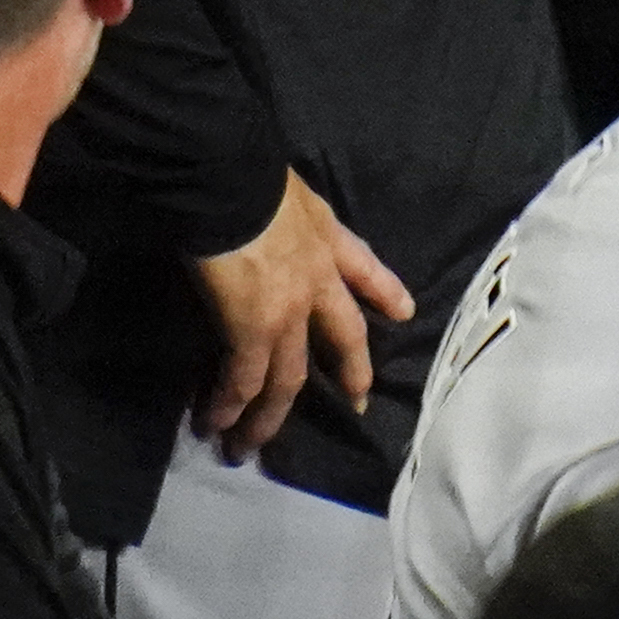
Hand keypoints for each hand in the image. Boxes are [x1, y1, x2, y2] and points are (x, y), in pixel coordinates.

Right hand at [187, 174, 410, 460]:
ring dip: (269, 415)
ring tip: (250, 445)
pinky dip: (230, 406)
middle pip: (342, 337)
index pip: (363, 266)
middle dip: (350, 371)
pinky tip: (215, 424)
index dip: (384, 291)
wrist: (227, 181)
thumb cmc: (246, 173)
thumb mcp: (285, 186)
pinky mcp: (253, 331)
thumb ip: (282, 207)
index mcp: (325, 238)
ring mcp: (288, 313)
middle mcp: (317, 280)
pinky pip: (244, 380)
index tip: (402, 311)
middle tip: (356, 403)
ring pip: (288, 378)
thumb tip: (256, 200)